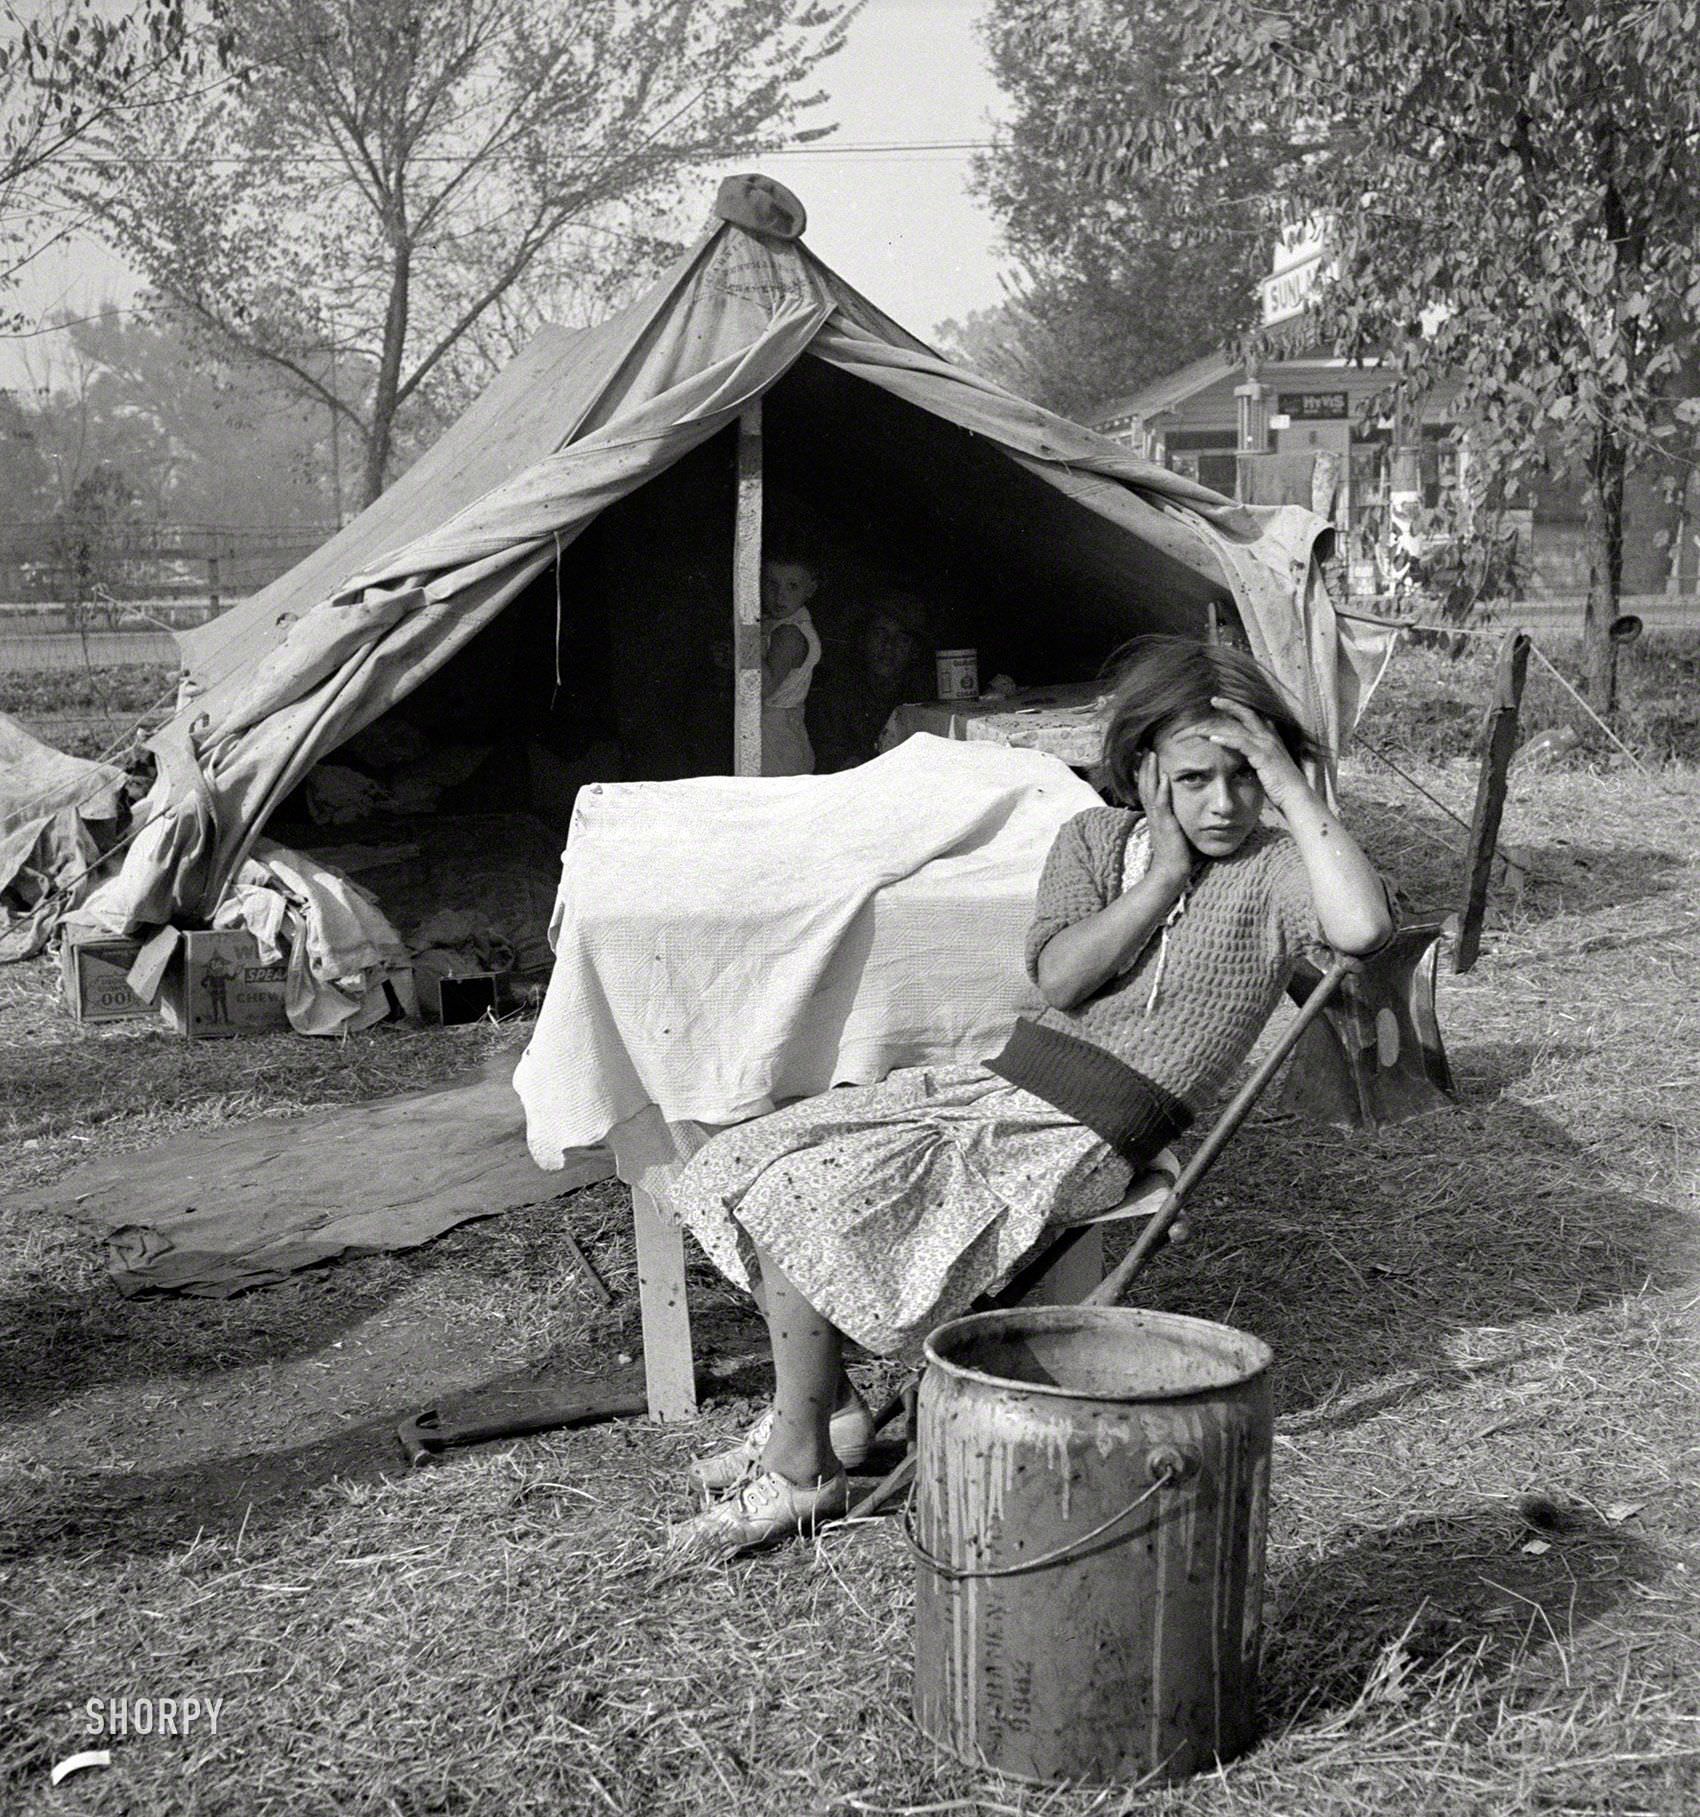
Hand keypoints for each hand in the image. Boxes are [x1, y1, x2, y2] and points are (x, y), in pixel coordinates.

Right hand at [1137, 750, 1193, 883]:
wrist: (1170, 871)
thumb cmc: (1175, 854)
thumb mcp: (1173, 831)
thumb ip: (1173, 819)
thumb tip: (1179, 812)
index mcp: (1155, 815)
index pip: (1147, 789)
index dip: (1146, 773)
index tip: (1146, 757)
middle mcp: (1153, 814)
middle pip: (1145, 785)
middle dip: (1145, 766)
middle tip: (1144, 748)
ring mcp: (1157, 818)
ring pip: (1150, 790)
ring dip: (1150, 772)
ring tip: (1151, 754)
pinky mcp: (1165, 824)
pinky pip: (1162, 804)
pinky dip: (1161, 789)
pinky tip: (1163, 777)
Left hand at [1206, 696, 1308, 810]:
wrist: (1296, 796)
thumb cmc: (1281, 786)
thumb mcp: (1267, 767)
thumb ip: (1257, 758)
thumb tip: (1244, 757)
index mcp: (1271, 738)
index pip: (1255, 717)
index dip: (1239, 709)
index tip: (1224, 704)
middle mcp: (1270, 738)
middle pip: (1248, 714)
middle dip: (1230, 705)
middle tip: (1214, 700)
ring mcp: (1267, 745)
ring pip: (1239, 728)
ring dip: (1219, 725)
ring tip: (1203, 724)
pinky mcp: (1263, 755)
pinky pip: (1241, 743)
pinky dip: (1226, 740)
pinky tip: (1213, 739)